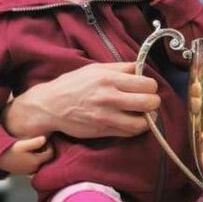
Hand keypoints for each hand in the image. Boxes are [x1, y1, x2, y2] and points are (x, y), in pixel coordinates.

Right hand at [0, 135, 54, 174]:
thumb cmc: (8, 150)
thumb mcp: (22, 144)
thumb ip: (35, 142)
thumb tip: (45, 139)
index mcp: (35, 162)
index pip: (51, 154)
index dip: (50, 145)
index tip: (44, 139)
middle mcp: (33, 169)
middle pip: (46, 159)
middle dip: (45, 150)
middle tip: (40, 142)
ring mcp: (28, 171)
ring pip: (40, 162)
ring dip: (40, 155)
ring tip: (33, 147)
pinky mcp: (23, 172)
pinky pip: (33, 165)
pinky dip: (34, 159)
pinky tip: (28, 152)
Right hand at [3, 62, 159, 138]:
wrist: (49, 105)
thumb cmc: (73, 84)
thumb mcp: (96, 69)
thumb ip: (120, 68)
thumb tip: (142, 68)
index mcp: (109, 79)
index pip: (147, 84)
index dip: (151, 86)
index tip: (146, 88)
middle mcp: (109, 98)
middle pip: (149, 102)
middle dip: (153, 102)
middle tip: (148, 101)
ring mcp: (106, 116)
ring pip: (142, 122)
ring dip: (148, 119)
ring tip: (144, 114)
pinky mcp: (103, 131)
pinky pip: (129, 133)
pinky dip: (136, 128)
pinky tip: (133, 122)